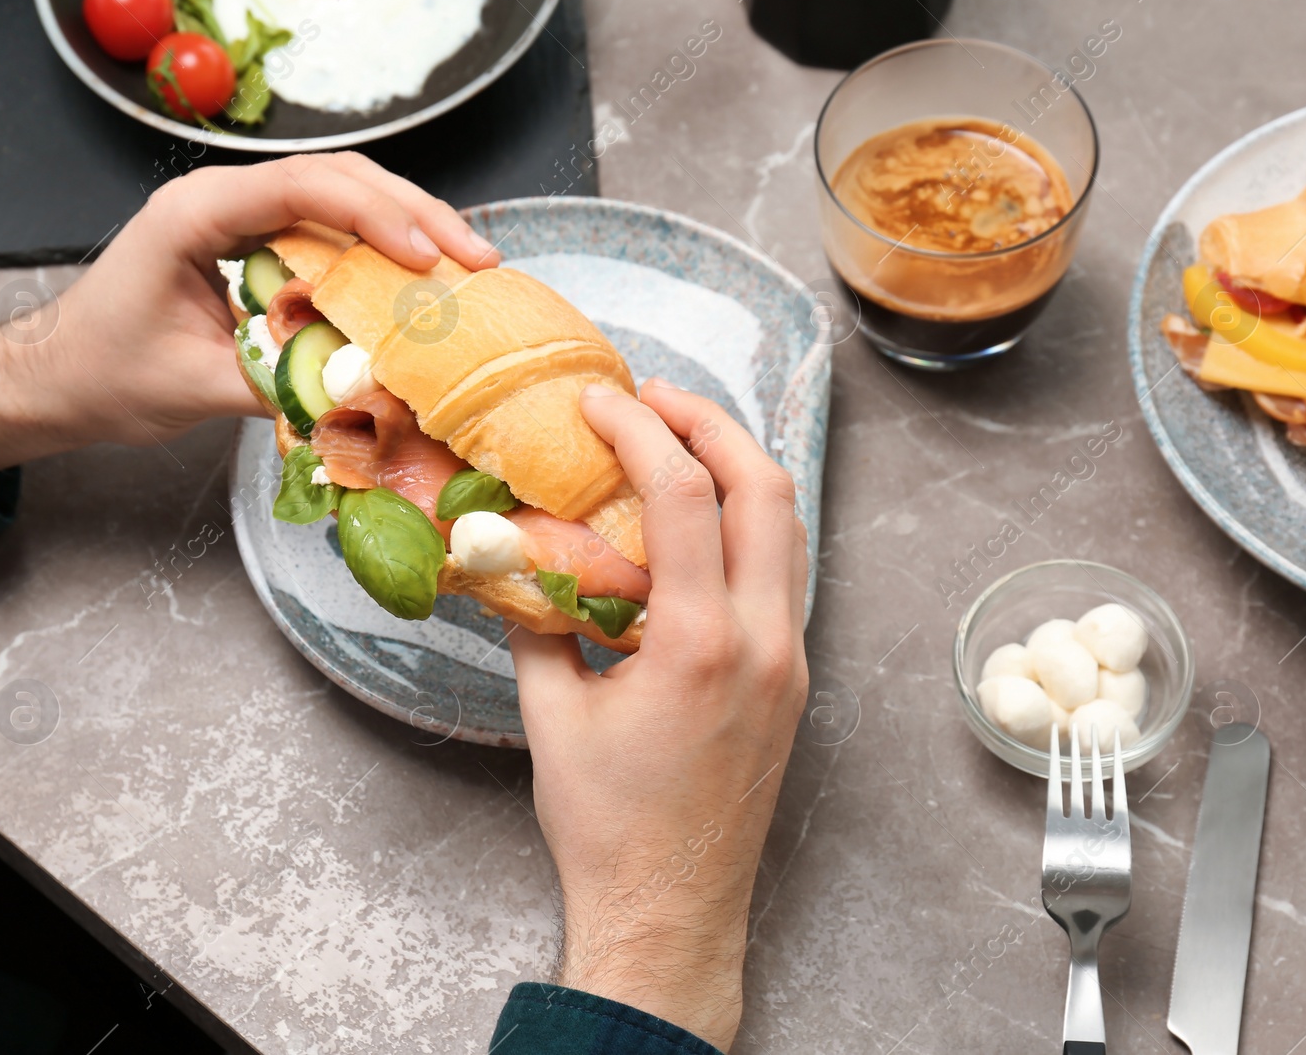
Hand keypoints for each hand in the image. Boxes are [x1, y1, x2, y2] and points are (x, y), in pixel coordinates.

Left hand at [0, 153, 498, 472]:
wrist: (57, 378)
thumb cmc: (104, 374)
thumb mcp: (193, 386)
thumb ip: (276, 382)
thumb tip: (365, 392)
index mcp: (196, 214)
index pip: (301, 187)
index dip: (373, 215)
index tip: (426, 256)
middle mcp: (223, 199)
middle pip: (337, 178)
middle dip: (414, 212)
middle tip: (476, 257)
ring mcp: (242, 216)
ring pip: (342, 197)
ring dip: (409, 224)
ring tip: (468, 263)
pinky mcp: (257, 244)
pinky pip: (330, 231)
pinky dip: (381, 250)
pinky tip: (424, 279)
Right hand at [509, 378, 809, 1050]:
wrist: (672, 909)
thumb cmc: (607, 824)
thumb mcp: (551, 715)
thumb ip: (536, 623)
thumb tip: (511, 558)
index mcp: (700, 643)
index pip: (684, 495)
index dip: (640, 429)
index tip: (600, 399)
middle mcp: (764, 641)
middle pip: (766, 488)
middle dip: (712, 423)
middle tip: (653, 398)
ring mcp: (790, 661)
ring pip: (790, 528)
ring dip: (740, 469)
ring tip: (680, 441)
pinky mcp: (794, 681)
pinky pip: (785, 574)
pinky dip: (750, 525)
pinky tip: (702, 521)